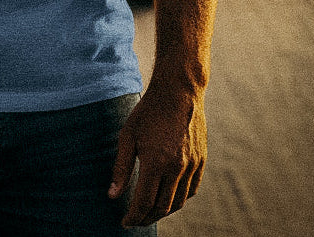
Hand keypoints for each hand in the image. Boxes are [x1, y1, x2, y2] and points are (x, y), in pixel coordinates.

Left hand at [107, 83, 206, 226]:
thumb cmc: (148, 111)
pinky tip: (168, 198)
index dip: (134, 216)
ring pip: (178, 202)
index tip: (125, 222)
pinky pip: (192, 190)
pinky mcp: (201, 161)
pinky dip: (179, 199)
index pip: (145, 202)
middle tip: (135, 219)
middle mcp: (177, 168)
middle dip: (147, 218)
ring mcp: (192, 165)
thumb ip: (121, 168)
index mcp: (156, 162)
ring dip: (163, 211)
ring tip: (149, 211)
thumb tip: (112, 196)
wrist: (178, 92)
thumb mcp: (128, 136)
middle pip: (162, 207)